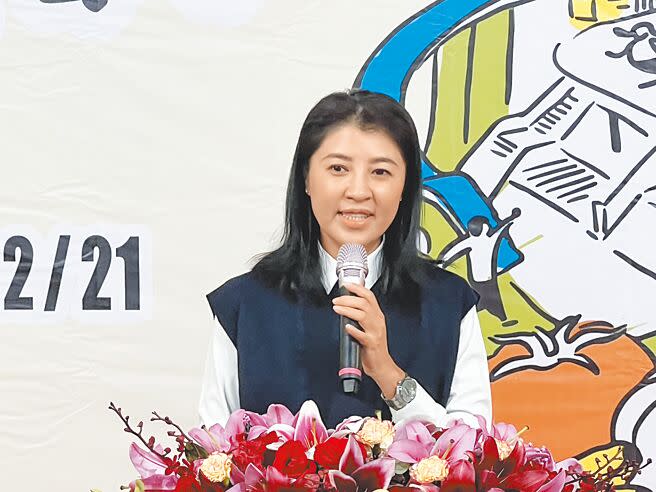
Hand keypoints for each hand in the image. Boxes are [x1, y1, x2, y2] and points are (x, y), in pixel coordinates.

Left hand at [332, 283, 404, 398]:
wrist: (381, 365)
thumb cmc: (373, 346)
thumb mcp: (369, 327)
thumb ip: (361, 316)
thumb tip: (345, 306)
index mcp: (377, 316)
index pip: (369, 296)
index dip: (358, 288)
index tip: (346, 285)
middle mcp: (378, 321)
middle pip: (364, 303)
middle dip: (348, 299)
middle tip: (336, 300)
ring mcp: (375, 332)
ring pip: (362, 315)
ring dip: (347, 310)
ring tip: (337, 308)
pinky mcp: (372, 344)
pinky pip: (362, 335)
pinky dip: (354, 330)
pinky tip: (346, 327)